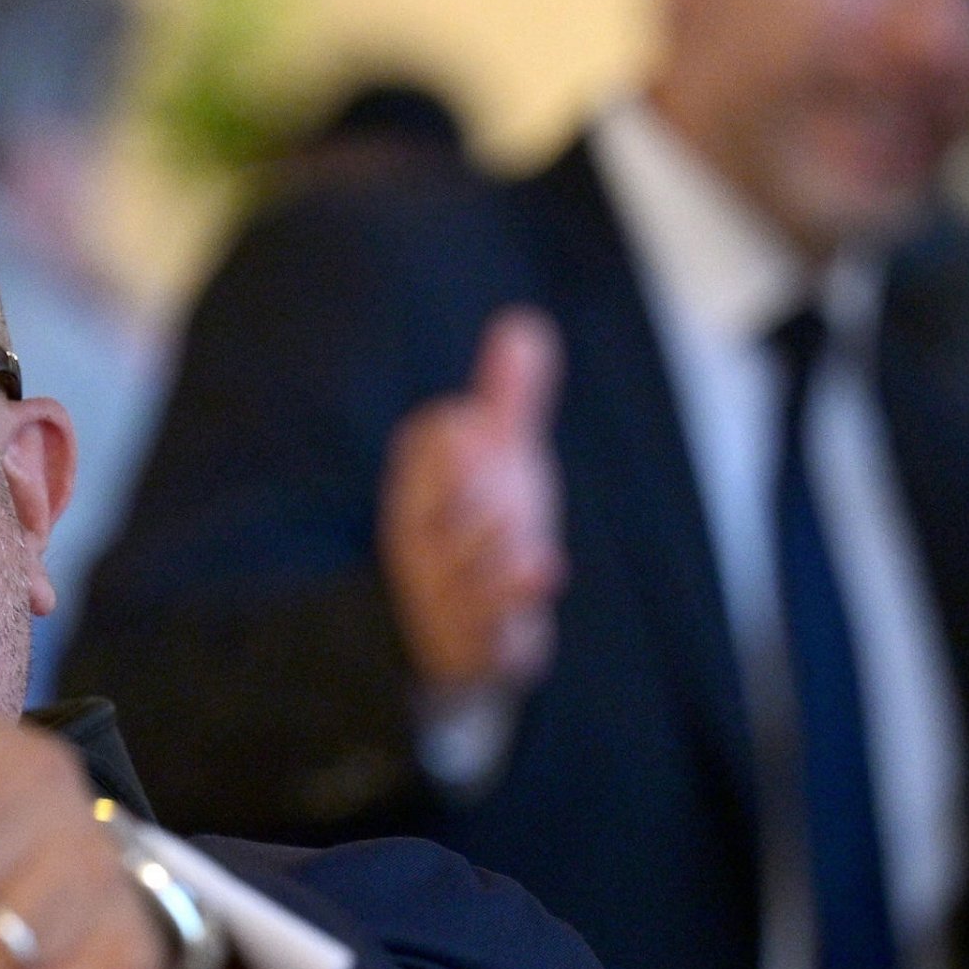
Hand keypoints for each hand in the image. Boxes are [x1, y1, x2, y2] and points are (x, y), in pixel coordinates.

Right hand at [378, 307, 566, 700]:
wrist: (456, 644)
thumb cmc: (477, 538)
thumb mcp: (497, 465)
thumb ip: (507, 401)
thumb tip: (522, 324)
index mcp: (422, 493)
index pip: (421, 462)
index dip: (443, 445)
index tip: (476, 423)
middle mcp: (423, 545)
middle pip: (426, 515)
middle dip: (452, 485)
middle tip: (481, 447)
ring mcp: (446, 596)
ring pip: (457, 571)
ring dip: (484, 546)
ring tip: (517, 523)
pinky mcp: (476, 639)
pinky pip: (486, 624)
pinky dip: (512, 600)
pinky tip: (548, 568)